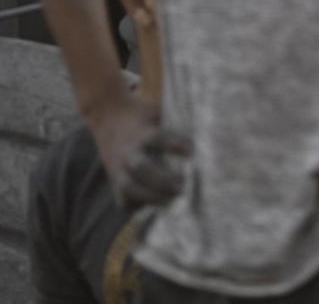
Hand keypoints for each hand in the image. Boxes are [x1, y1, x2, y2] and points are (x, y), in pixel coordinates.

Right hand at [89, 91, 190, 210]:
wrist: (107, 115)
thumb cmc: (144, 114)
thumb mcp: (160, 111)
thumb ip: (178, 121)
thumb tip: (211, 129)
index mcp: (143, 132)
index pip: (159, 139)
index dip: (176, 145)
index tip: (194, 152)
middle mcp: (129, 151)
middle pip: (142, 168)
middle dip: (163, 180)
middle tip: (184, 186)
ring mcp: (119, 168)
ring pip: (129, 188)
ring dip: (152, 197)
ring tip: (174, 199)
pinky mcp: (115, 181)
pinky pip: (123, 200)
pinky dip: (138, 206)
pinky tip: (157, 205)